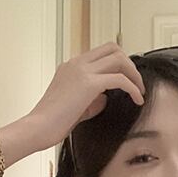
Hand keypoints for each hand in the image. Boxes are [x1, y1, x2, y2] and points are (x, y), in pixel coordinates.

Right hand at [26, 41, 145, 150]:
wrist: (37, 127)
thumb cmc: (51, 123)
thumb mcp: (74, 106)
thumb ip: (91, 99)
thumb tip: (105, 99)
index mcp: (71, 66)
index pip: (101, 53)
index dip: (118, 64)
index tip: (127, 80)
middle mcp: (77, 63)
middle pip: (112, 48)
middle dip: (129, 65)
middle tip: (137, 83)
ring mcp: (82, 71)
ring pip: (118, 59)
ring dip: (134, 74)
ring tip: (139, 92)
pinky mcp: (89, 84)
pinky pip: (120, 79)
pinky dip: (133, 88)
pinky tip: (138, 100)